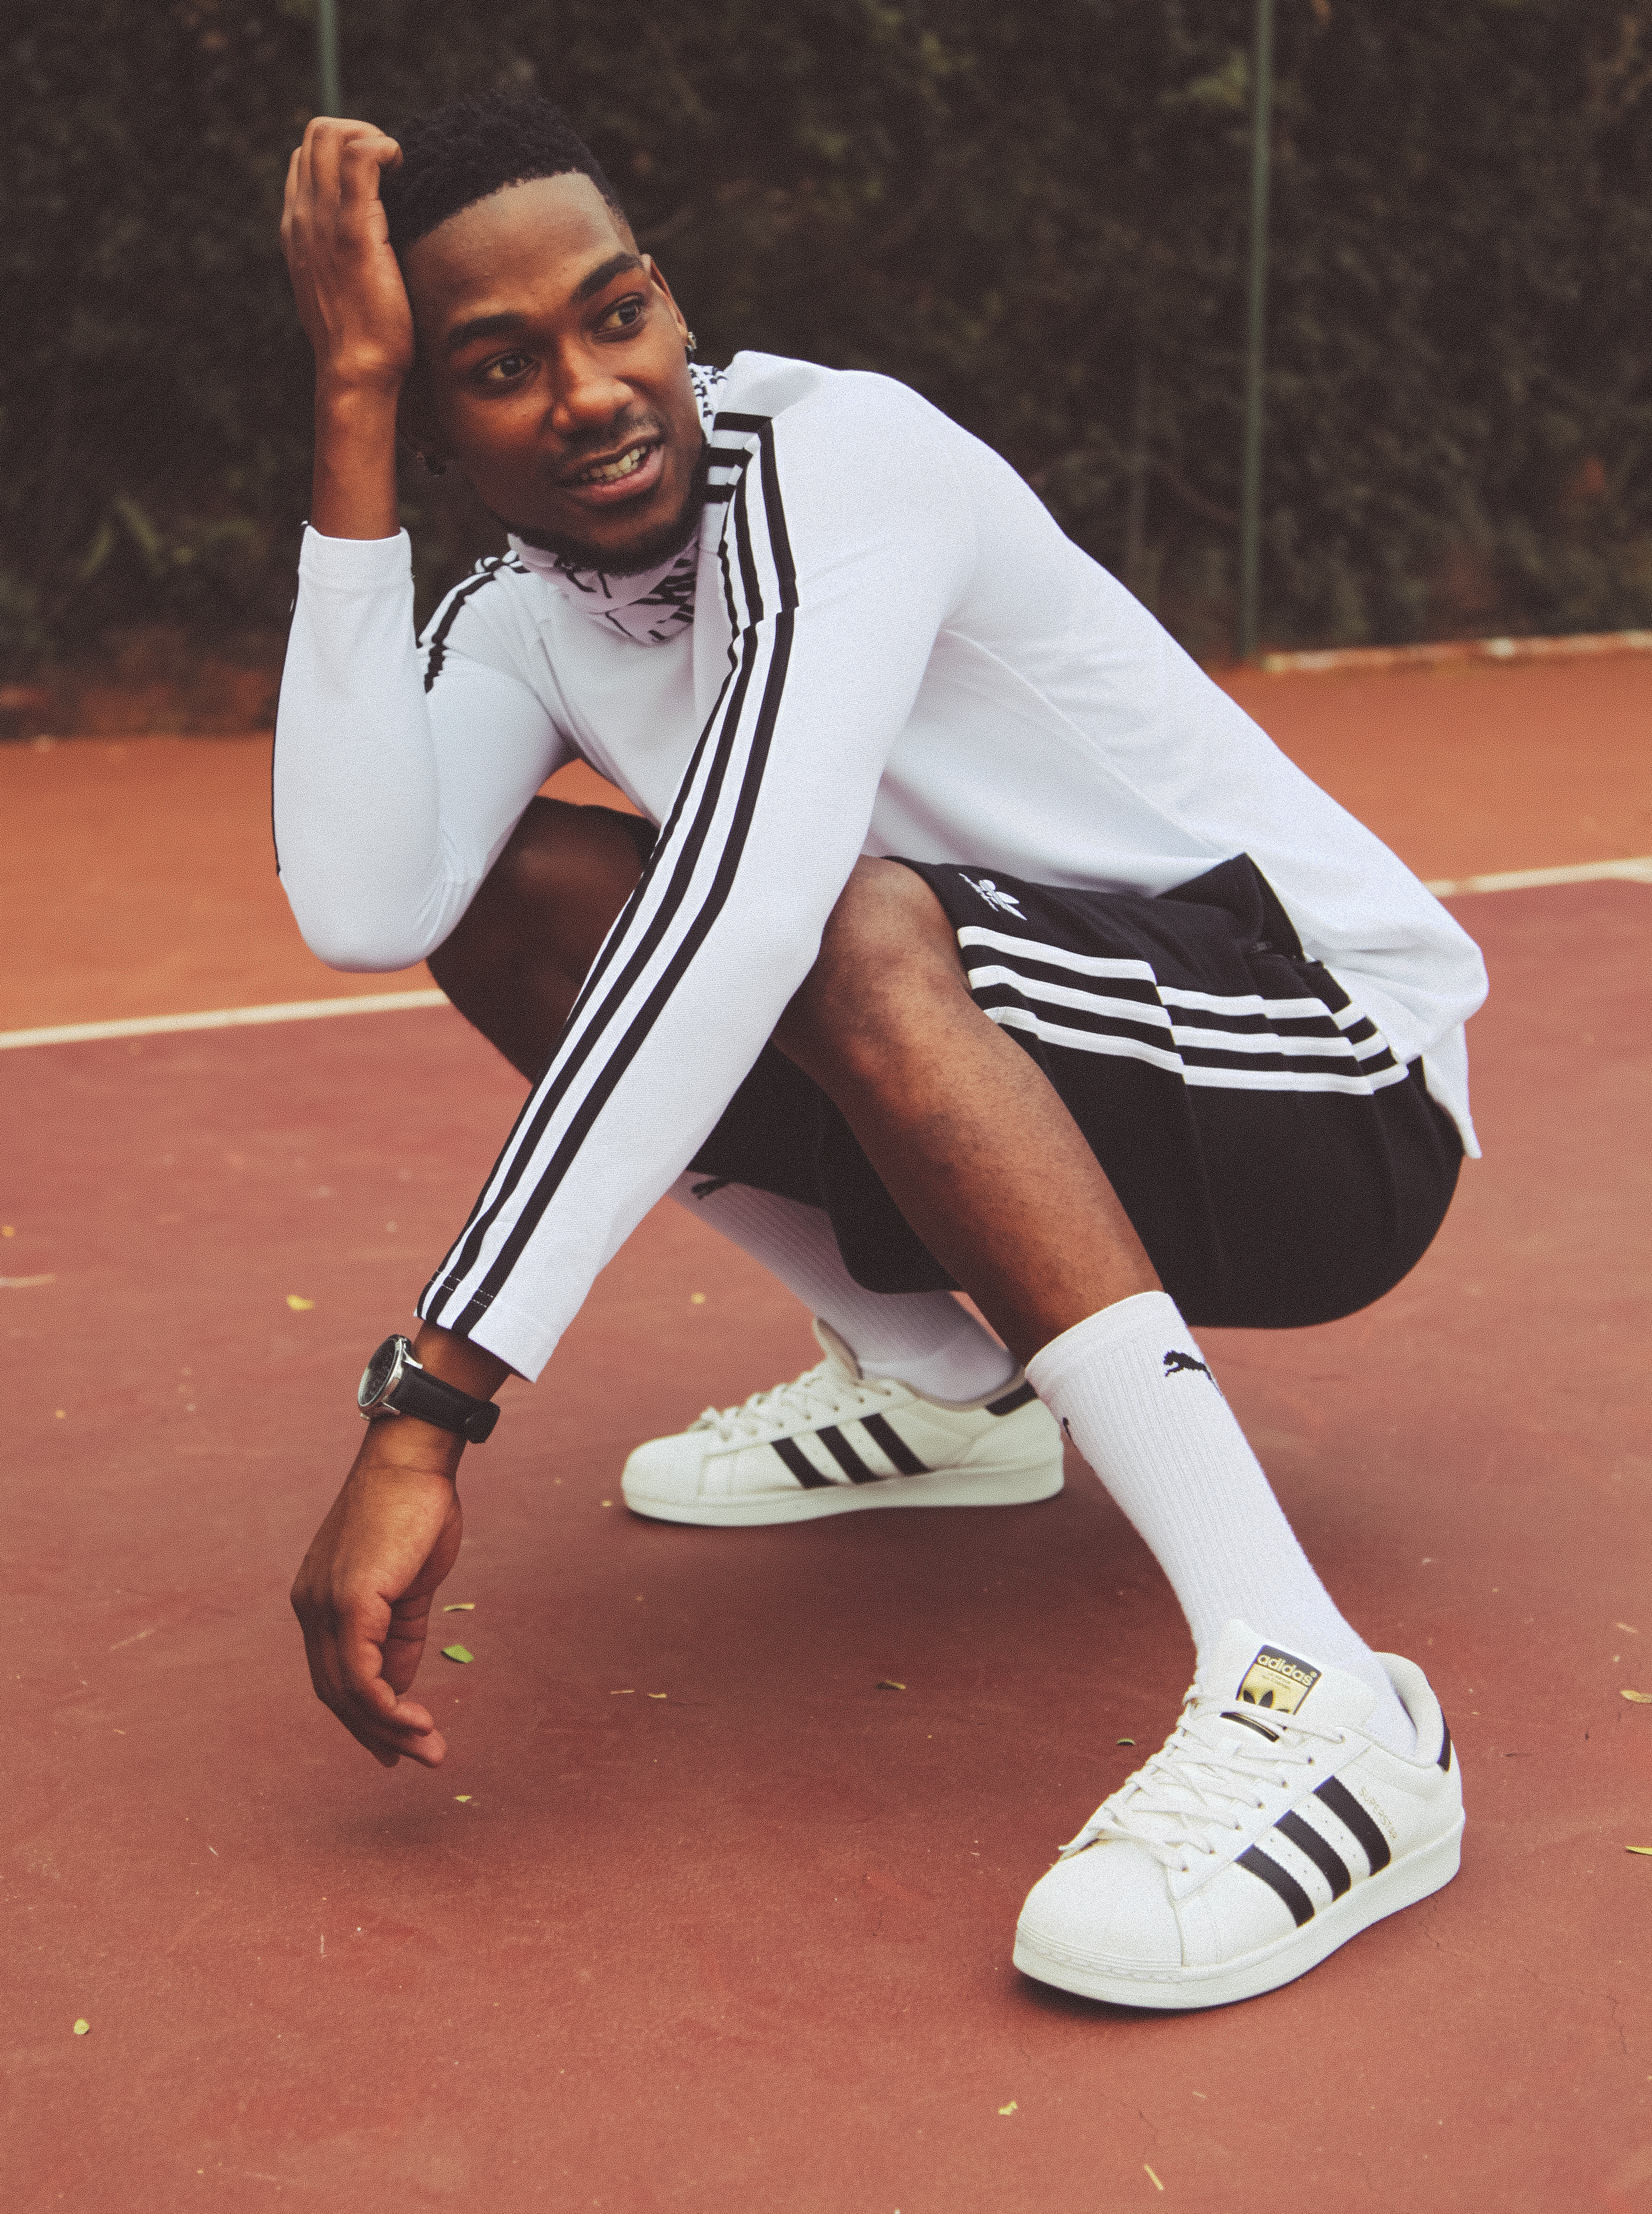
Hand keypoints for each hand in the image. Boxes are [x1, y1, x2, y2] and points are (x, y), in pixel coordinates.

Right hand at [281, 116, 413, 394]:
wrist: (355, 370)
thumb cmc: (360, 335)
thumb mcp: (340, 285)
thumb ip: (341, 254)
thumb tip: (372, 235)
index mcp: (297, 228)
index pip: (305, 158)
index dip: (343, 152)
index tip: (377, 178)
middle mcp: (303, 217)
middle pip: (315, 134)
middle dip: (357, 131)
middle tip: (390, 165)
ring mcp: (323, 222)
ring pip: (330, 135)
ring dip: (371, 136)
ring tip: (397, 167)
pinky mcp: (353, 231)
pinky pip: (360, 159)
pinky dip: (383, 148)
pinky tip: (401, 167)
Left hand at [291, 1416, 464, 1767]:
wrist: (414, 1461)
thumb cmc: (416, 1513)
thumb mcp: (408, 1588)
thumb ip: (399, 1637)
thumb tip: (400, 1687)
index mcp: (319, 1602)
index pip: (334, 1675)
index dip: (364, 1716)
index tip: (397, 1744)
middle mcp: (310, 1608)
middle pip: (336, 1692)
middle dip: (377, 1733)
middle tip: (419, 1759)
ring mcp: (324, 1606)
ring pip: (347, 1691)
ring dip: (388, 1729)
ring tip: (429, 1750)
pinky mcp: (348, 1602)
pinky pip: (362, 1674)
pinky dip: (388, 1707)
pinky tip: (416, 1721)